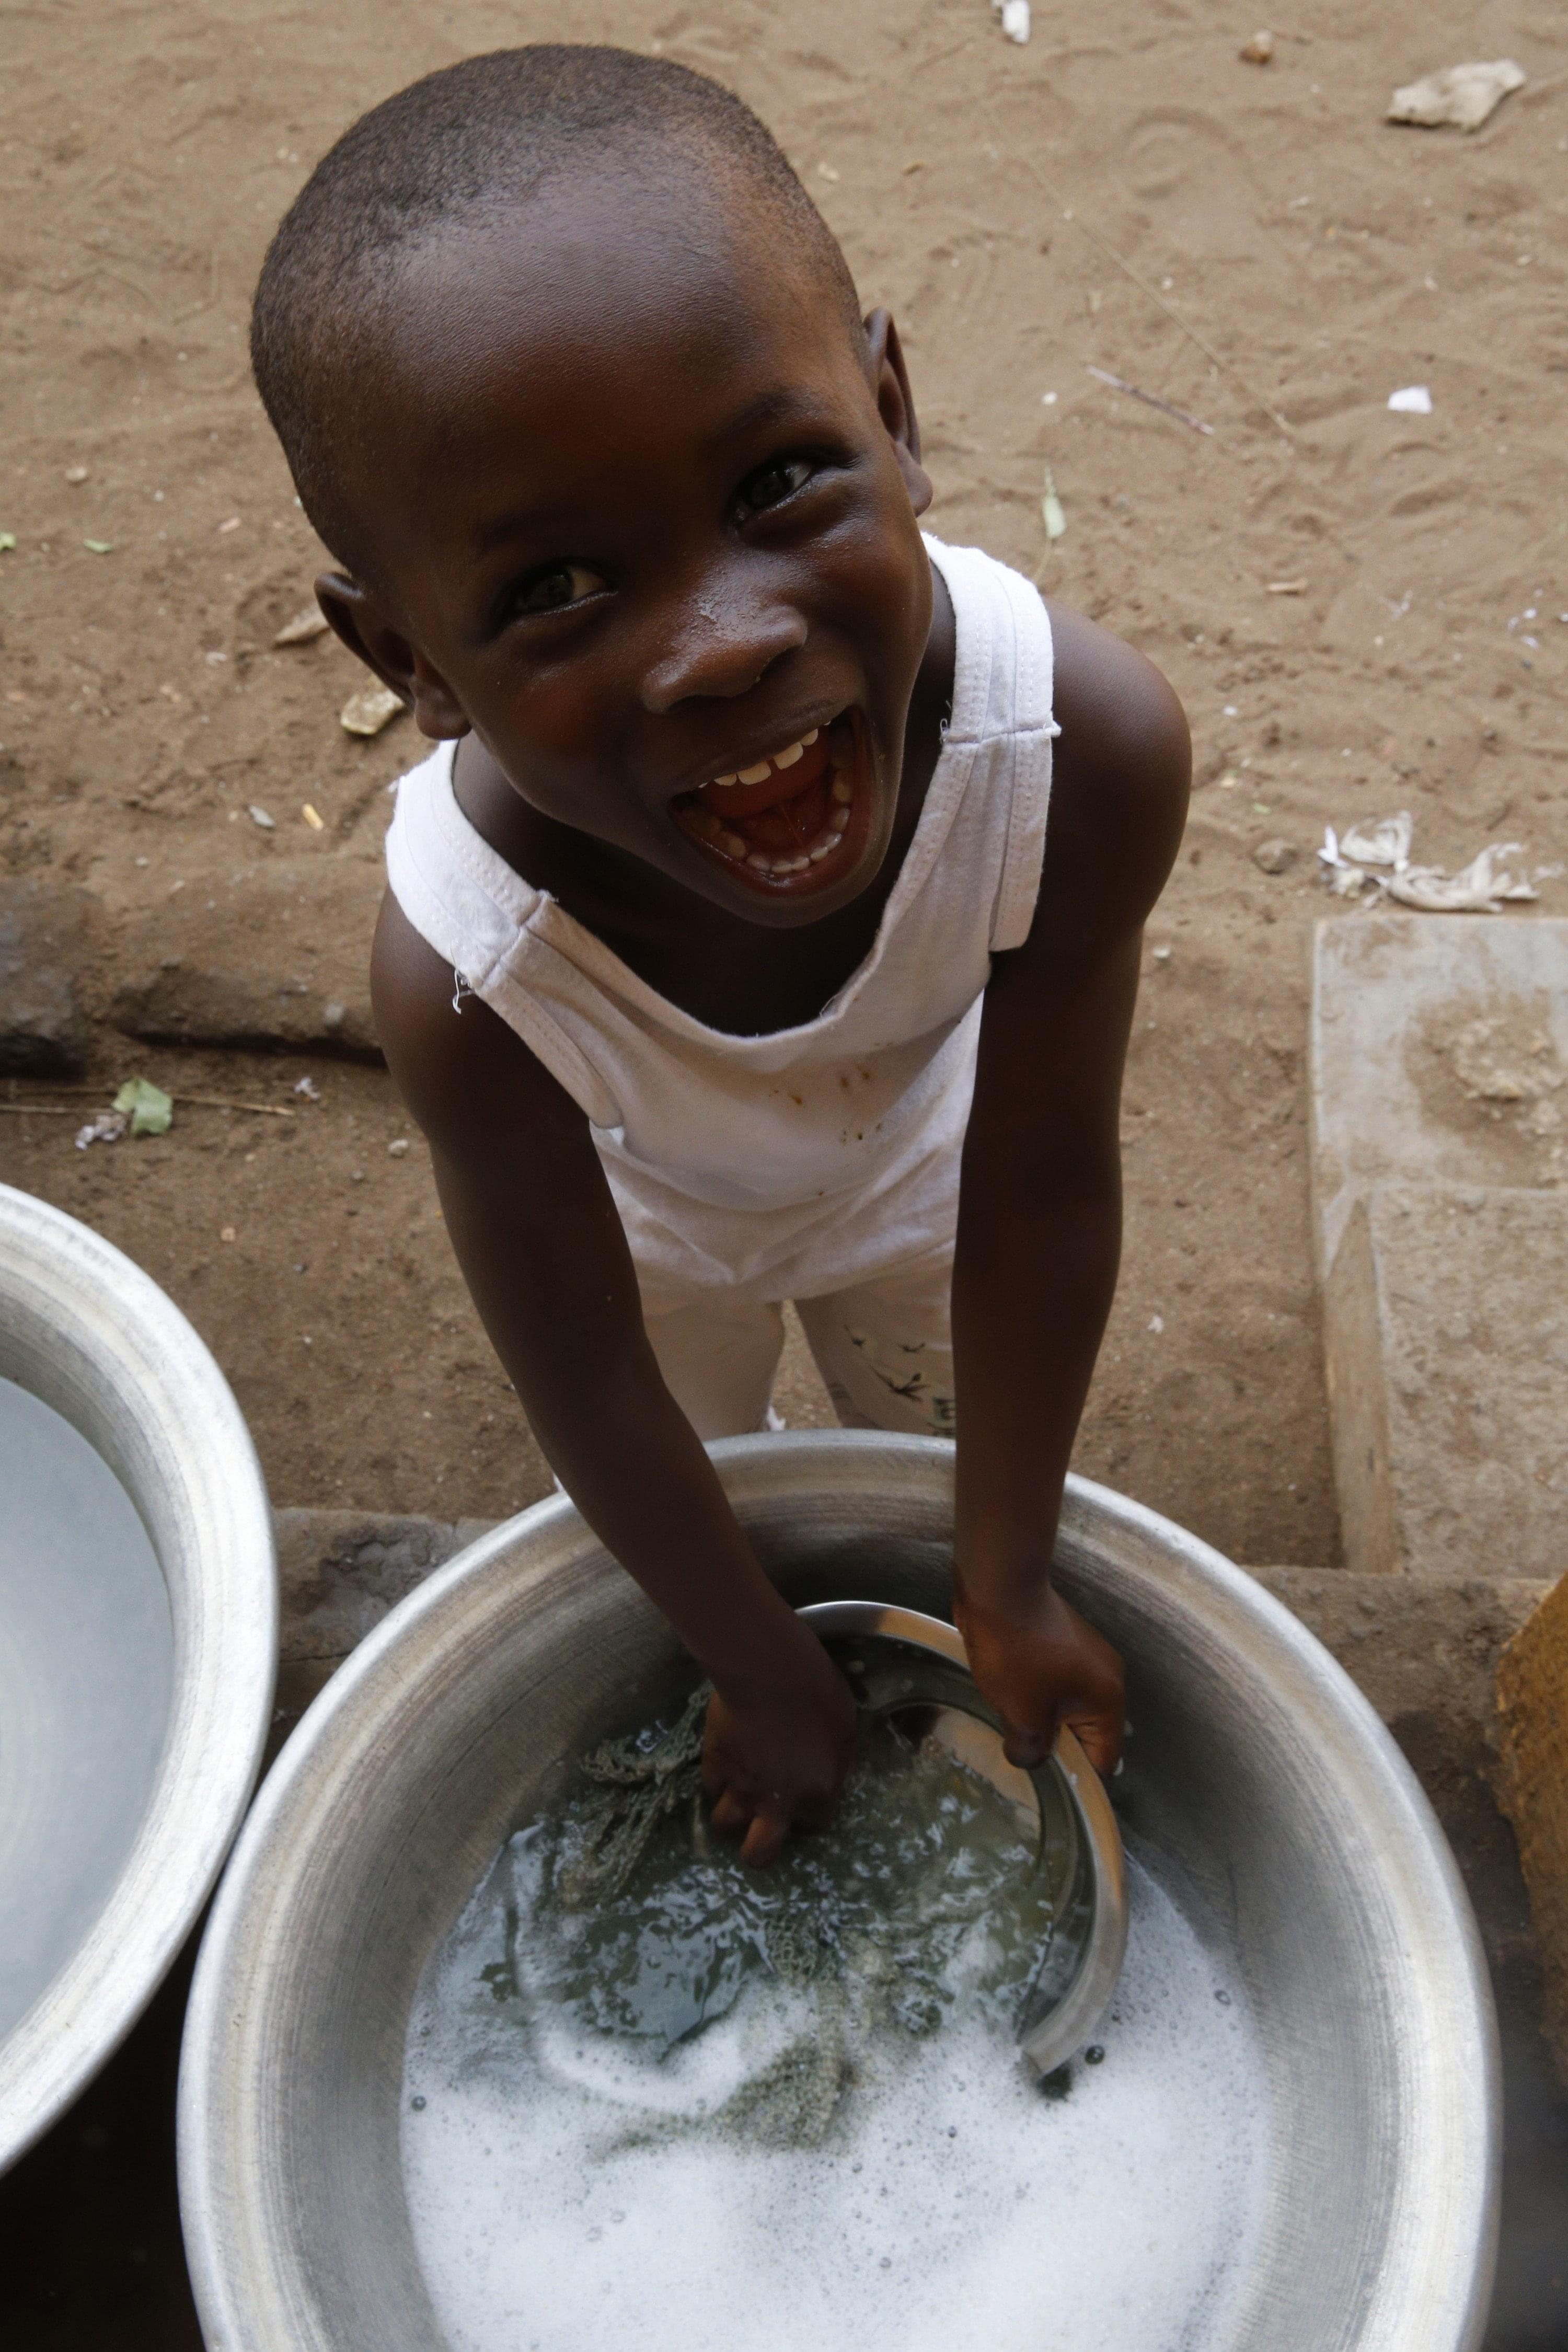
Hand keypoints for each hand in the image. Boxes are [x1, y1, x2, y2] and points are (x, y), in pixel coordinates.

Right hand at [702, 1627, 857, 1867]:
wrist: (771, 1673)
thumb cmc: (819, 1693)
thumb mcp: (846, 1728)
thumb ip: (837, 1759)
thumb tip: (831, 1768)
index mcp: (818, 1793)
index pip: (815, 1827)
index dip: (808, 1816)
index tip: (804, 1799)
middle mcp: (778, 1802)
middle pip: (759, 1853)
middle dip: (758, 1849)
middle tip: (759, 1828)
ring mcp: (742, 1786)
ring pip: (725, 1825)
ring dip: (731, 1816)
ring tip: (736, 1799)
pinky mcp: (715, 1764)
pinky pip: (712, 1786)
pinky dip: (718, 1779)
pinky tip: (726, 1761)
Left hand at [953, 1577, 1124, 1777]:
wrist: (999, 1588)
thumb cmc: (1016, 1653)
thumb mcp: (1021, 1715)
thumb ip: (1032, 1752)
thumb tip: (1031, 1760)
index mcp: (1108, 1698)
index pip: (1104, 1758)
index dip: (1078, 1779)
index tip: (1052, 1791)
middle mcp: (1107, 1677)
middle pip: (1086, 1733)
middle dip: (1055, 1746)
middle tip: (1022, 1756)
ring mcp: (1086, 1655)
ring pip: (1067, 1707)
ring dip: (1041, 1718)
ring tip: (1010, 1725)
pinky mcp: (1063, 1642)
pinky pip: (1055, 1683)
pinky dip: (1036, 1695)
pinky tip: (1008, 1696)